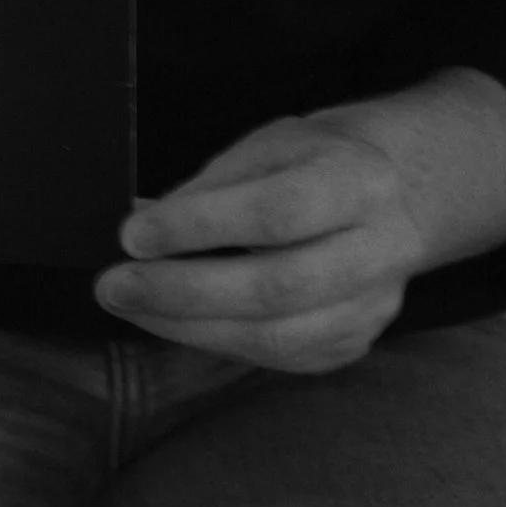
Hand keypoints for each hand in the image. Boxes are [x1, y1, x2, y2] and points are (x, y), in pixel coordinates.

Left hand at [92, 109, 430, 375]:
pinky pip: (280, 358)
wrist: (392, 193)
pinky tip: (176, 323)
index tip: (133, 234)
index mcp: (358, 181)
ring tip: (132, 306)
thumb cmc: (311, 162)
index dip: (200, 227)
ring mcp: (374, 305)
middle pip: (277, 287)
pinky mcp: (355, 342)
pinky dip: (218, 342)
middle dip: (183, 292)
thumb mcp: (266, 148)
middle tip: (114, 286)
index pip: (277, 213)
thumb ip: (209, 190)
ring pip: (278, 337)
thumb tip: (140, 232)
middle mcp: (380, 249)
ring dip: (190, 327)